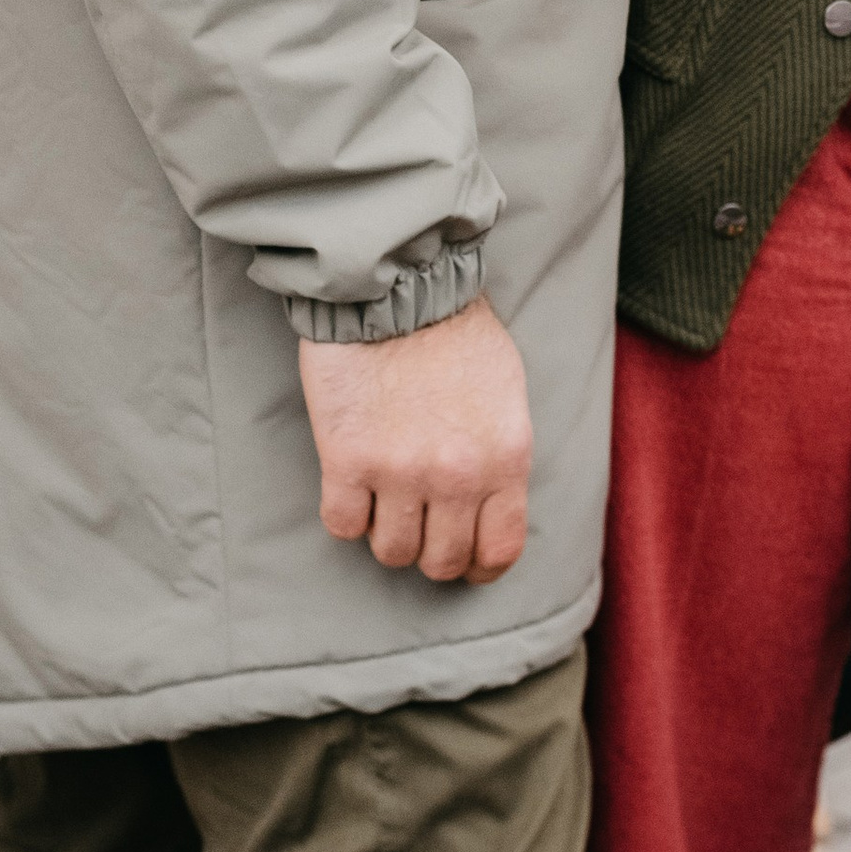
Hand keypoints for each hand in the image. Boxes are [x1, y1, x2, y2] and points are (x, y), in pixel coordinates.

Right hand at [299, 296, 531, 584]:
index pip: (500, 550)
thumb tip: (492, 500)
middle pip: (441, 561)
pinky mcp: (348, 460)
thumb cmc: (455, 330)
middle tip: (419, 526)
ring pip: (392, 551)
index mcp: (506, 457)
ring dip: (386, 532)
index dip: (479, 565)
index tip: (465, 559)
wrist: (397, 286)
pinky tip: (352, 484)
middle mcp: (458, 475)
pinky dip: (347, 513)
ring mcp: (401, 472)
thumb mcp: (506, 392)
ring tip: (384, 498)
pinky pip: (344, 525)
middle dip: (430, 551)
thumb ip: (501, 452)